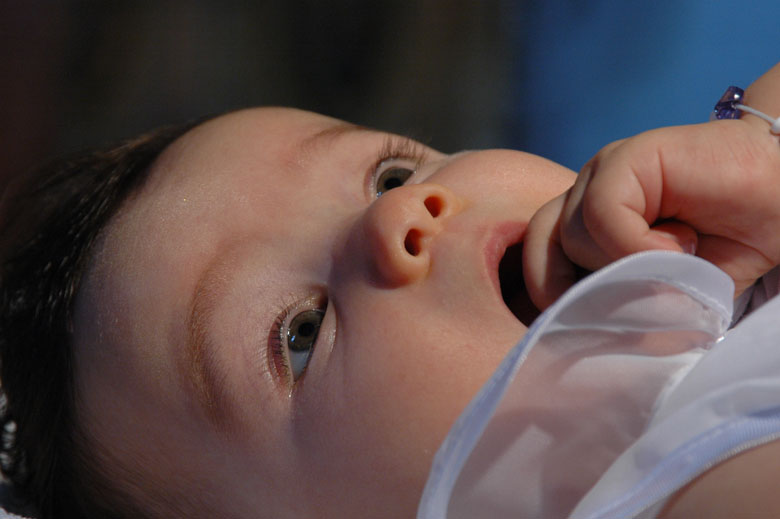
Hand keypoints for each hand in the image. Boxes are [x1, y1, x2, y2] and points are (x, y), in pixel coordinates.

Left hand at [523, 119, 779, 309]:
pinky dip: (637, 243)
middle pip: (543, 251)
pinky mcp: (627, 157)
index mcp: (585, 226)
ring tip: (677, 260)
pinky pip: (603, 213)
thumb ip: (623, 302)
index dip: (554, 298)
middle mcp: (585, 196)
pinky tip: (681, 244)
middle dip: (583, 289)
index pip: (537, 262)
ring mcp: (602, 172)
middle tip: (635, 303)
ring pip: (572, 236)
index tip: (588, 329)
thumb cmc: (726, 245)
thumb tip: (585, 337)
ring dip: (623, 265)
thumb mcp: (665, 290)